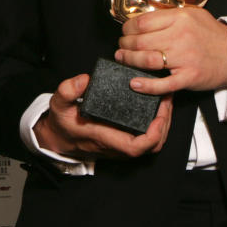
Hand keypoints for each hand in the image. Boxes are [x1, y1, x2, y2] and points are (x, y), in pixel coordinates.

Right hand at [33, 73, 171, 160]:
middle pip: (151, 146)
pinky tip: (156, 107)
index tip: (159, 116)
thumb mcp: (59, 104)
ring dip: (164, 125)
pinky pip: (147, 138)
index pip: (135, 146)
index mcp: (104, 137)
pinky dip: (157, 125)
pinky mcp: (124, 140)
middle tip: (167, 99)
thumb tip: (84, 79)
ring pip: (152, 144)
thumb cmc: (63, 122)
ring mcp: (122, 145)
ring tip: (165, 101)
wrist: (60, 137)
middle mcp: (117, 145)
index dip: (153, 135)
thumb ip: (68, 91)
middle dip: (165, 125)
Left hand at [115, 6, 226, 94]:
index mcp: (180, 18)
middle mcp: (181, 36)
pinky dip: (146, 85)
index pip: (143, 22)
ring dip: (129, 60)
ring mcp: (184, 57)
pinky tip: (134, 83)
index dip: (128, 28)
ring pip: (147, 59)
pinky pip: (163, 83)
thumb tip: (144, 20)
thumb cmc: (213, 36)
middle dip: (125, 45)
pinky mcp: (189, 76)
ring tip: (123, 59)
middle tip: (121, 47)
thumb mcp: (193, 15)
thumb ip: (170, 16)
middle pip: (141, 40)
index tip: (125, 32)